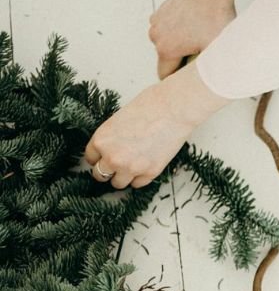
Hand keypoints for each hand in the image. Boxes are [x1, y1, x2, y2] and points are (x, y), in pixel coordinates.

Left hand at [85, 63, 229, 188]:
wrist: (175, 109)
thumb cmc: (150, 106)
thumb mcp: (119, 120)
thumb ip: (112, 138)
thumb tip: (112, 149)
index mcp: (101, 141)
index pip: (91, 159)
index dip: (100, 157)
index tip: (105, 157)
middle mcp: (112, 157)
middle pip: (100, 175)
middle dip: (108, 169)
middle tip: (119, 163)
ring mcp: (131, 167)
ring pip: (118, 183)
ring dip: (123, 176)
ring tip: (133, 165)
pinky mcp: (150, 172)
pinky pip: (138, 184)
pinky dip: (140, 177)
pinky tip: (145, 165)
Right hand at [148, 0, 235, 78]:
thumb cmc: (215, 15)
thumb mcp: (216, 48)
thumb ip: (210, 70)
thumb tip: (215, 85)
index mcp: (166, 50)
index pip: (166, 77)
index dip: (181, 78)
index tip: (195, 74)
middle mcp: (155, 37)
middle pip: (168, 60)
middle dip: (183, 60)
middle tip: (204, 51)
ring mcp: (156, 22)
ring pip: (168, 44)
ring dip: (181, 45)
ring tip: (201, 35)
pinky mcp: (160, 11)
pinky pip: (169, 29)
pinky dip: (179, 30)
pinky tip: (196, 24)